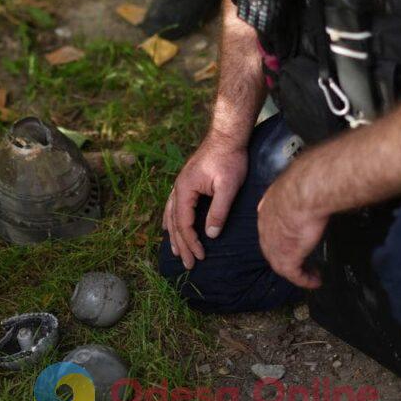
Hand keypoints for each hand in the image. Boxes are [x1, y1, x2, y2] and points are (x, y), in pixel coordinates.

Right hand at [162, 139, 247, 268]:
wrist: (228, 135)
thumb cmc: (230, 159)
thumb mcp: (228, 186)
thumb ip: (218, 211)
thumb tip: (210, 235)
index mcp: (186, 189)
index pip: (184, 223)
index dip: (191, 242)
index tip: (200, 257)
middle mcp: (179, 187)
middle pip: (175, 222)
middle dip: (181, 244)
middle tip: (188, 265)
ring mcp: (181, 183)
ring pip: (171, 214)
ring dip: (174, 234)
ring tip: (176, 251)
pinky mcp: (187, 181)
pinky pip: (174, 204)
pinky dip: (172, 219)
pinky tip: (171, 225)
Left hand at [257, 159, 328, 289]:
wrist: (305, 191)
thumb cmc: (305, 182)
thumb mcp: (298, 183)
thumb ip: (301, 188)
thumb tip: (314, 183)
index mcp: (267, 208)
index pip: (270, 225)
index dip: (280, 233)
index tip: (293, 237)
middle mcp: (265, 228)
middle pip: (272, 246)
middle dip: (285, 253)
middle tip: (301, 258)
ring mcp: (274, 245)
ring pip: (282, 263)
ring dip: (296, 269)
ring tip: (310, 273)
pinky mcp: (287, 258)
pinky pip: (296, 275)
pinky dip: (306, 280)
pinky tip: (316, 280)